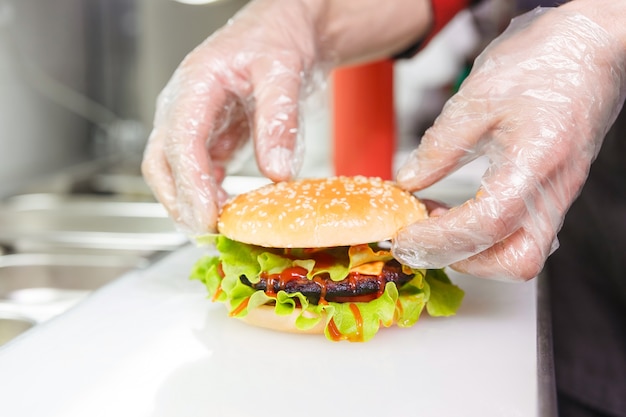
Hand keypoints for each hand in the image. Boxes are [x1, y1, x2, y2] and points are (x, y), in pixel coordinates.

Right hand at [141, 0, 323, 234]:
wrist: (282, 32)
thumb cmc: (276, 41)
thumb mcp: (282, 72)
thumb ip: (278, 120)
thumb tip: (278, 172)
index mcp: (195, 84)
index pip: (180, 142)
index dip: (190, 185)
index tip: (208, 217)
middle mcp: (184, 106)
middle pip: (161, 164)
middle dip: (180, 202)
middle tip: (211, 233)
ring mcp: (192, 124)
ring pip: (173, 173)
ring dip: (190, 204)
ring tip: (220, 229)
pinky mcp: (207, 138)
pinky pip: (197, 173)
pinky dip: (206, 196)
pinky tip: (226, 210)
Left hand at [392, 6, 625, 280]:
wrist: (591, 51)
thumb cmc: (541, 64)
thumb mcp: (477, 97)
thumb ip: (439, 146)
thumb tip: (407, 183)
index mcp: (536, 162)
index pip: (487, 223)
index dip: (439, 239)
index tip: (404, 236)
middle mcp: (554, 192)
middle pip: (514, 261)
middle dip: (458, 259)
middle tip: (418, 237)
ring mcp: (558, 198)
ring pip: (521, 256)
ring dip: (471, 252)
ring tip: (433, 221)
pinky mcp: (552, 197)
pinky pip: (521, 236)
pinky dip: (483, 237)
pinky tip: (454, 212)